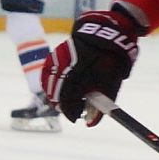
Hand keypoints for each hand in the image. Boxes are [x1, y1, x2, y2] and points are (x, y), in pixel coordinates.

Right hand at [42, 8, 142, 122]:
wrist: (104, 35)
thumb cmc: (110, 61)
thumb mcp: (110, 85)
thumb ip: (100, 106)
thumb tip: (90, 124)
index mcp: (76, 75)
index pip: (66, 101)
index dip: (71, 112)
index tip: (77, 118)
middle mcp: (62, 68)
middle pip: (55, 95)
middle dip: (65, 105)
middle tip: (77, 109)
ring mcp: (55, 61)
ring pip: (50, 86)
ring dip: (59, 95)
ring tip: (74, 96)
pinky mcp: (53, 57)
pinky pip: (48, 76)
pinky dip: (55, 84)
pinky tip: (67, 85)